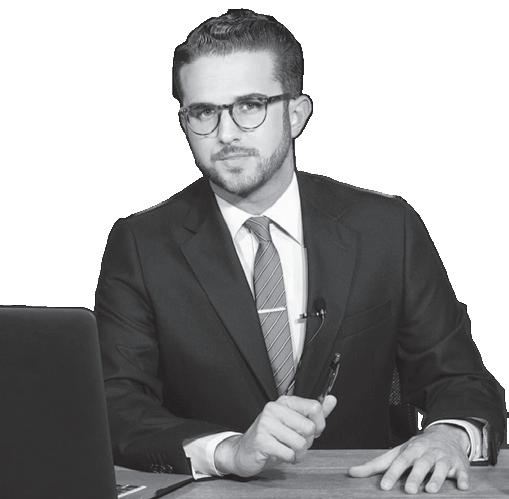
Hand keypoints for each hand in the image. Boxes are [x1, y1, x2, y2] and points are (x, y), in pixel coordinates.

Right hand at [214, 394, 336, 476]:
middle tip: (293, 442)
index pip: (314, 406)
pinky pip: (288, 453)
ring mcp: (266, 423)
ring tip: (286, 449)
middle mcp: (274, 408)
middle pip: (309, 427)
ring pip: (300, 443)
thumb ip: (314, 413)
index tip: (312, 431)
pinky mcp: (261, 439)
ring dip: (297, 453)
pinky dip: (287, 459)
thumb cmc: (273, 437)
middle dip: (306, 442)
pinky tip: (278, 454)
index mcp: (285, 401)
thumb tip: (332, 399)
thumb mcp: (295, 423)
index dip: (319, 424)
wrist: (244, 451)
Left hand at [348, 424, 470, 493]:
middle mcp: (427, 453)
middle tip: (409, 491)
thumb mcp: (396, 453)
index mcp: (411, 450)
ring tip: (430, 490)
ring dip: (436, 478)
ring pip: (440, 468)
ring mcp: (444, 458)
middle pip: (420, 464)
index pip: (399, 461)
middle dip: (415, 476)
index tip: (384, 487)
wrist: (446, 436)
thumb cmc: (416, 449)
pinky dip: (463, 479)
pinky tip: (463, 487)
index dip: (392, 473)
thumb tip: (351, 473)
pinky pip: (463, 473)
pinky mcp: (460, 466)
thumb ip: (376, 465)